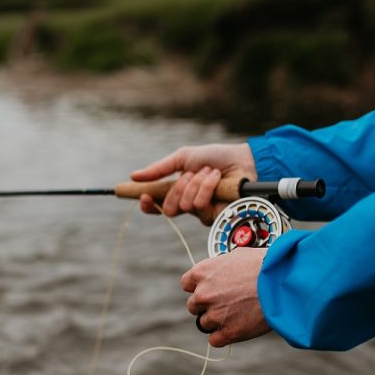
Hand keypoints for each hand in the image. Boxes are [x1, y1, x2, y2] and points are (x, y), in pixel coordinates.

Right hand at [131, 143, 256, 224]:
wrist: (241, 159)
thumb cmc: (215, 157)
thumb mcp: (183, 158)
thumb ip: (159, 169)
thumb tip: (134, 176)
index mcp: (178, 192)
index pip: (157, 206)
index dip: (147, 205)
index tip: (143, 196)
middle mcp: (188, 205)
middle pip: (169, 208)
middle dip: (178, 188)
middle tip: (191, 174)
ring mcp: (202, 213)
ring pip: (185, 206)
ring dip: (196, 184)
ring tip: (210, 173)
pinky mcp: (216, 217)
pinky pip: (200, 206)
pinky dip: (207, 187)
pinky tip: (217, 180)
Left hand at [182, 247, 271, 347]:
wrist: (283, 282)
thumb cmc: (265, 265)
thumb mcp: (237, 256)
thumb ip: (221, 268)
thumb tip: (221, 273)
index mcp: (202, 272)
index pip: (186, 284)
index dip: (198, 287)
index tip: (209, 290)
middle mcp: (203, 294)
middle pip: (193, 306)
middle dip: (207, 305)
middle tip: (227, 303)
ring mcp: (215, 314)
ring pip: (204, 323)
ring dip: (217, 321)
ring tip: (238, 313)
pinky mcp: (228, 332)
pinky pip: (215, 340)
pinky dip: (224, 336)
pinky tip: (237, 327)